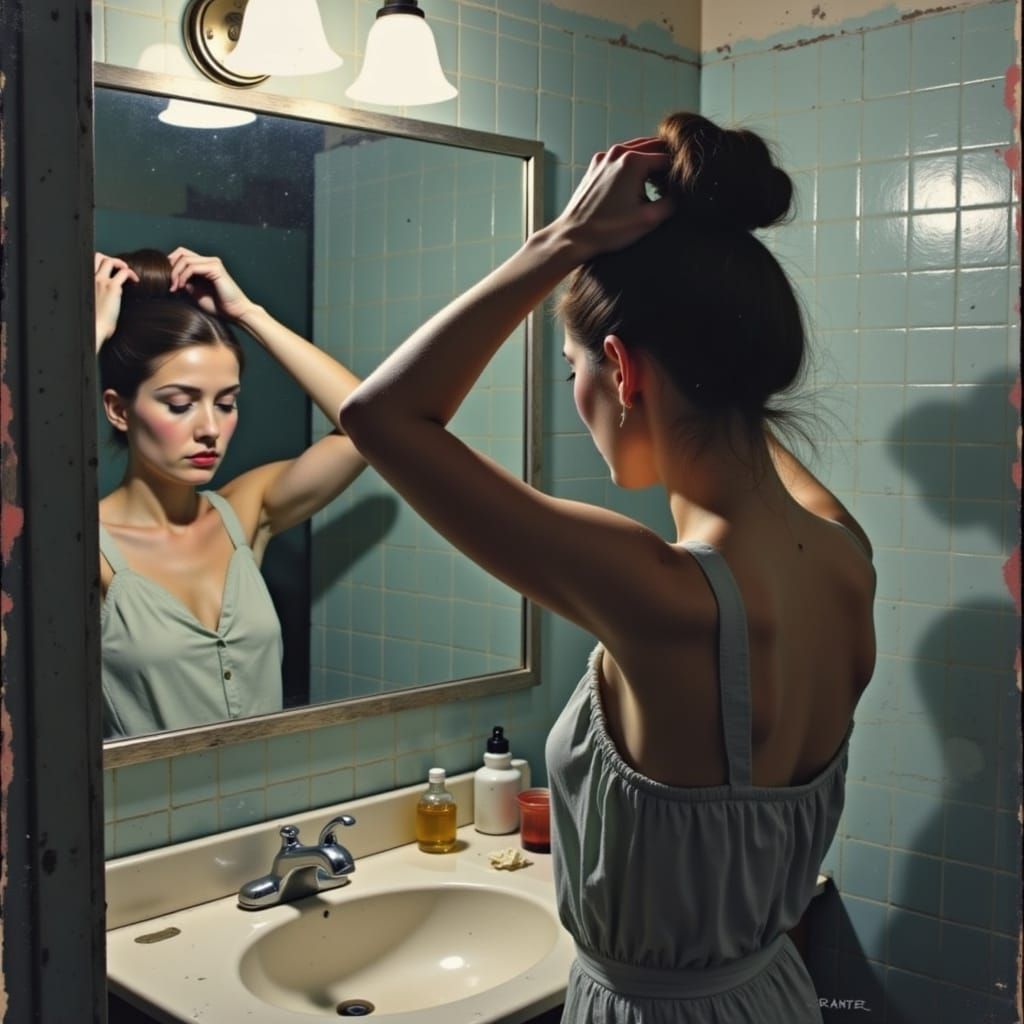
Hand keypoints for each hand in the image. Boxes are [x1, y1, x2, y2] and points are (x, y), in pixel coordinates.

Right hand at [95, 253, 138, 351]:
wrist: (94, 329)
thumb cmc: (93, 324)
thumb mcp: (89, 308)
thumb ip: (95, 300)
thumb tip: (103, 306)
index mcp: (84, 284)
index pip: (89, 265)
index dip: (100, 266)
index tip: (109, 273)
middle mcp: (90, 279)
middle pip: (96, 257)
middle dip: (109, 259)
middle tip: (119, 268)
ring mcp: (101, 281)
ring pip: (109, 261)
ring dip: (121, 264)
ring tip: (129, 273)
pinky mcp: (113, 287)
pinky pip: (124, 273)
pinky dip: (131, 274)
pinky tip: (136, 281)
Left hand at [167, 247, 255, 320]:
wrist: (236, 313)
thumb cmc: (219, 306)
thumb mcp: (196, 293)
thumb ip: (186, 283)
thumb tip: (172, 277)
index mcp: (205, 265)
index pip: (183, 255)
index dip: (171, 264)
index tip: (166, 281)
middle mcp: (210, 261)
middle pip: (181, 253)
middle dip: (171, 267)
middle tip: (169, 284)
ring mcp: (213, 263)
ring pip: (185, 260)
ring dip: (175, 274)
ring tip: (174, 288)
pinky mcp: (215, 268)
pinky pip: (192, 268)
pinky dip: (183, 276)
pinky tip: (181, 287)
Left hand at [550, 138, 674, 262]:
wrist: (574, 236)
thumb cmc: (609, 230)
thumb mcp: (648, 219)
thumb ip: (672, 202)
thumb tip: (683, 193)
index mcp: (633, 161)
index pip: (668, 158)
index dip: (677, 173)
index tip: (681, 188)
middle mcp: (618, 152)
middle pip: (653, 148)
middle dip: (665, 163)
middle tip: (672, 182)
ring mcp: (604, 157)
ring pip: (636, 151)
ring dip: (649, 162)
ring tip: (658, 182)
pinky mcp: (595, 165)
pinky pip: (621, 159)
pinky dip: (632, 165)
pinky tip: (636, 183)